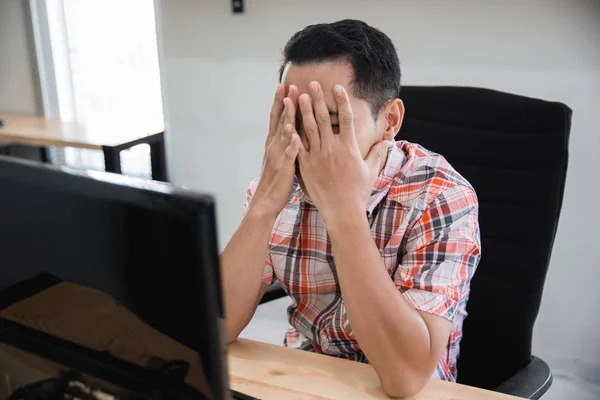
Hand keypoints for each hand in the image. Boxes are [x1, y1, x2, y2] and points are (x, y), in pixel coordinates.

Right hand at [251, 84, 301, 217]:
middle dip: (285, 102)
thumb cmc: (276, 182)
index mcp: (273, 143)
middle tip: (290, 84)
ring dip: (288, 116)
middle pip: (280, 120)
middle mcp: (274, 146)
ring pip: (283, 132)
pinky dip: (291, 143)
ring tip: (292, 101)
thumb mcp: (280, 159)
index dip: (279, 101)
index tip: (283, 86)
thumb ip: (286, 145)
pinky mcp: (284, 167)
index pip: (276, 118)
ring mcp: (278, 155)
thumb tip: (293, 134)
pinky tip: (295, 134)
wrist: (265, 202)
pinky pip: (289, 153)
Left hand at [292, 82, 389, 225]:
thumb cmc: (358, 192)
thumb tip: (386, 142)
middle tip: (312, 84)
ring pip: (308, 129)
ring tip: (298, 95)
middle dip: (317, 100)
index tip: (337, 87)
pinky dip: (292, 134)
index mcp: (349, 148)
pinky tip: (286, 122)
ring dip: (303, 111)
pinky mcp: (306, 166)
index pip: (345, 119)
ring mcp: (317, 157)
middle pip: (323, 119)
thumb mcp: (371, 171)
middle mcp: (332, 149)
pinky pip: (298, 147)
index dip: (341, 101)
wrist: (342, 211)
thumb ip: (377, 154)